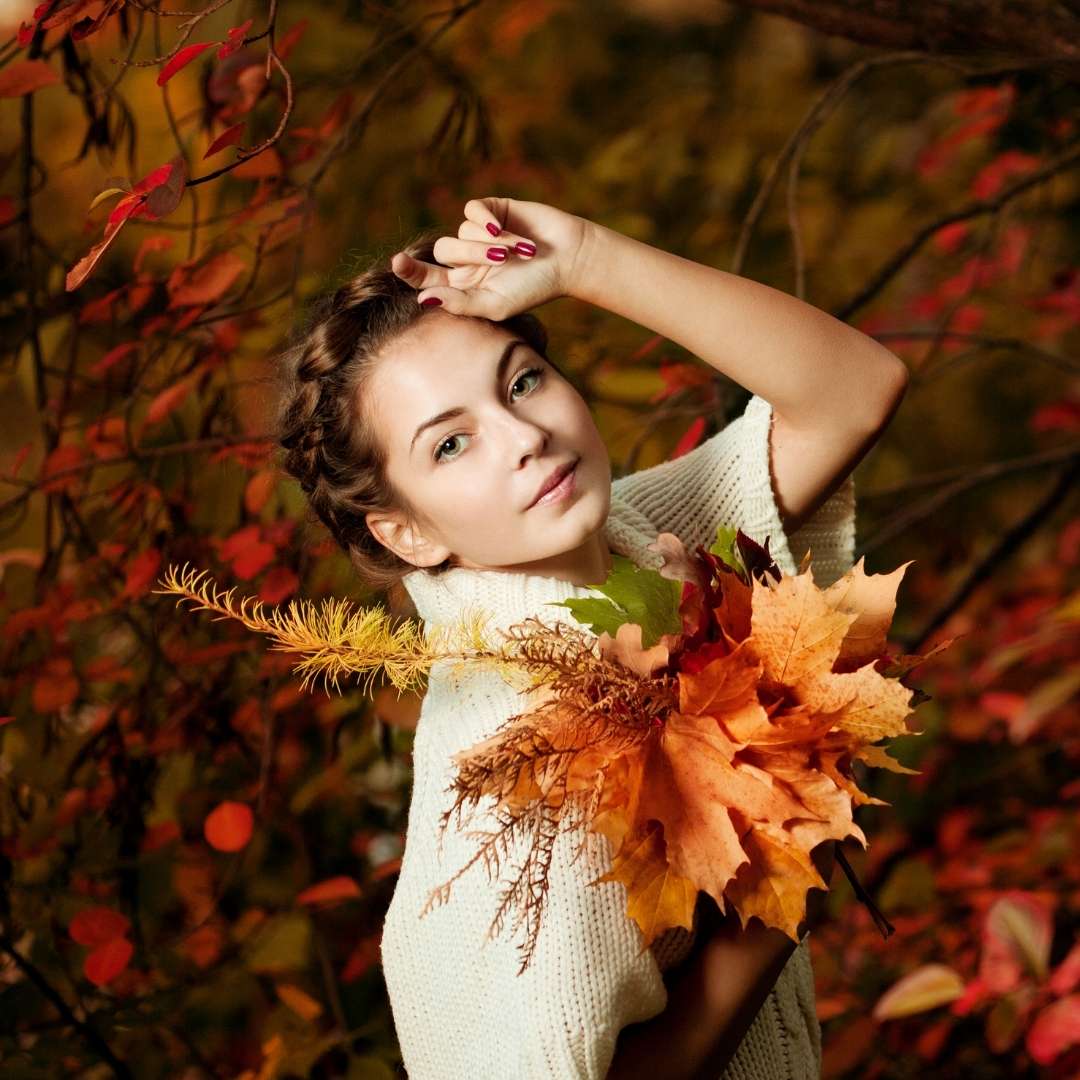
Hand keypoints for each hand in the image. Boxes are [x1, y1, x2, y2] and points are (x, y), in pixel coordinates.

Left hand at [390, 196, 589, 319]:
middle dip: (472, 255)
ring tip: (519, 252)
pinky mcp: (491, 211)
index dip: (409, 270)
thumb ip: (460, 304)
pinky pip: (473, 210)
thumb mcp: (495, 305)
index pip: (426, 278)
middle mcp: (467, 260)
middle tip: (500, 262)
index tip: (397, 263)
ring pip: (462, 231)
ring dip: (490, 242)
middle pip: (444, 251)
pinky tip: (505, 228)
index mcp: (463, 286)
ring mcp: (478, 234)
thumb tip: (423, 300)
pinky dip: (487, 220)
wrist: (567, 259)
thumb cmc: (534, 289)